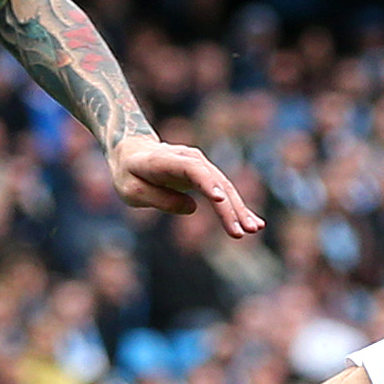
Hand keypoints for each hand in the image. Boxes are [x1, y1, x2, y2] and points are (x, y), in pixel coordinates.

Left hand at [108, 132, 263, 238]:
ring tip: (254, 229)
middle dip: (229, 206)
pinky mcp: (206, 175)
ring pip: (224, 186)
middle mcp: (189, 158)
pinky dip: (237, 207)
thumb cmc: (129, 174)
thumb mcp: (132, 191)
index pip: (192, 169)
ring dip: (239, 209)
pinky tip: (252, 223)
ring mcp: (200, 164)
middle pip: (214, 181)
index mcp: (165, 160)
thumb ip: (159, 199)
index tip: (220, 199)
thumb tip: (191, 208)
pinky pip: (224, 191)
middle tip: (242, 231)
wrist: (132, 152)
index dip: (207, 183)